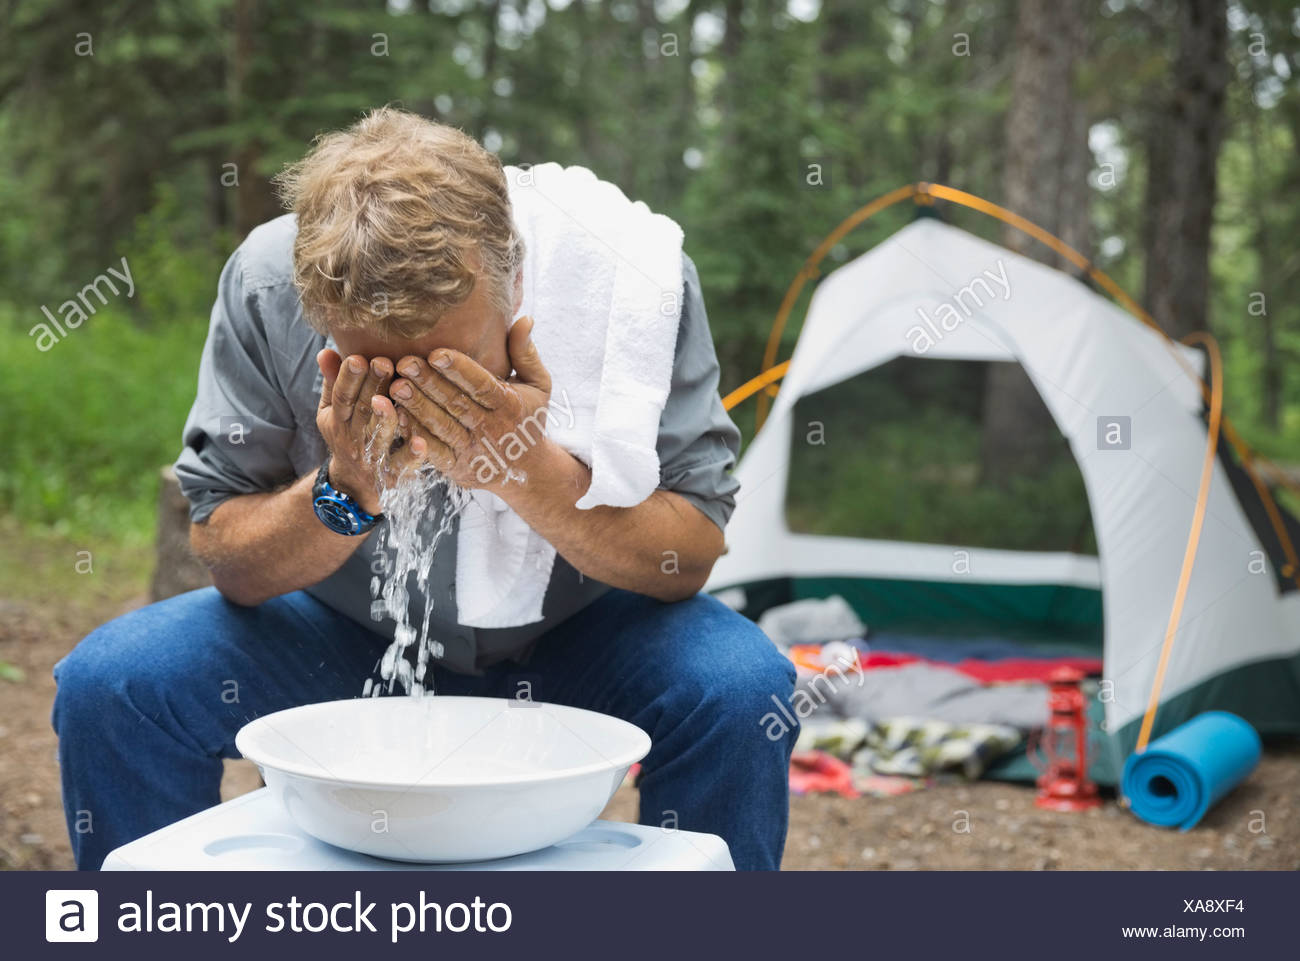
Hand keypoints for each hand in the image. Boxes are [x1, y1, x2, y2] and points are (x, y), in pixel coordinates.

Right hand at [315, 350, 395, 513]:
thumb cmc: (349, 435)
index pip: (342, 397)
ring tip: (390, 400)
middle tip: (384, 363)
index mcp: (338, 420)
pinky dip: (411, 455)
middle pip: (362, 412)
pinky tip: (421, 442)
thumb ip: (333, 383)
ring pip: (378, 437)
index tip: (358, 358)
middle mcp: (353, 439)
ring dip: (385, 419)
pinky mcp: (392, 475)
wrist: (355, 486)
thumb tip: (325, 351)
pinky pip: (402, 465)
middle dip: (372, 387)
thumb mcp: (333, 412)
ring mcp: (373, 458)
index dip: (348, 378)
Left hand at [385, 316, 552, 489]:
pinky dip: (416, 436)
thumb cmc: (528, 418)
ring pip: (442, 426)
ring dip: (417, 407)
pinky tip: (398, 418)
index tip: (436, 353)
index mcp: (509, 405)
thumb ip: (526, 354)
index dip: (459, 370)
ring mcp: (472, 450)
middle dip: (429, 384)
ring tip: (396, 386)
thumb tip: (525, 318)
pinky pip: (434, 452)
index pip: (482, 385)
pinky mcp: (457, 467)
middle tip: (405, 363)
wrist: (526, 471)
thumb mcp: (538, 386)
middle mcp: (491, 429)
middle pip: (457, 404)